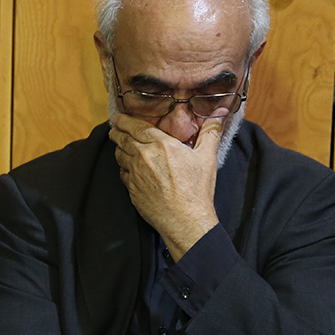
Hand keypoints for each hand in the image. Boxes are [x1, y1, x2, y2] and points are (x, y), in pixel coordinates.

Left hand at [111, 113, 221, 259]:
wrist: (184, 220)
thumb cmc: (196, 190)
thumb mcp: (207, 158)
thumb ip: (210, 133)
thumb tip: (220, 114)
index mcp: (161, 145)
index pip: (136, 127)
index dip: (124, 121)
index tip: (117, 117)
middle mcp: (143, 157)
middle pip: (123, 140)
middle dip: (117, 132)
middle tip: (114, 128)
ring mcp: (135, 174)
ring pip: (120, 156)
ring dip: (119, 148)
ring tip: (119, 145)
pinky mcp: (132, 189)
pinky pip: (123, 173)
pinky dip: (123, 167)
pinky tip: (127, 167)